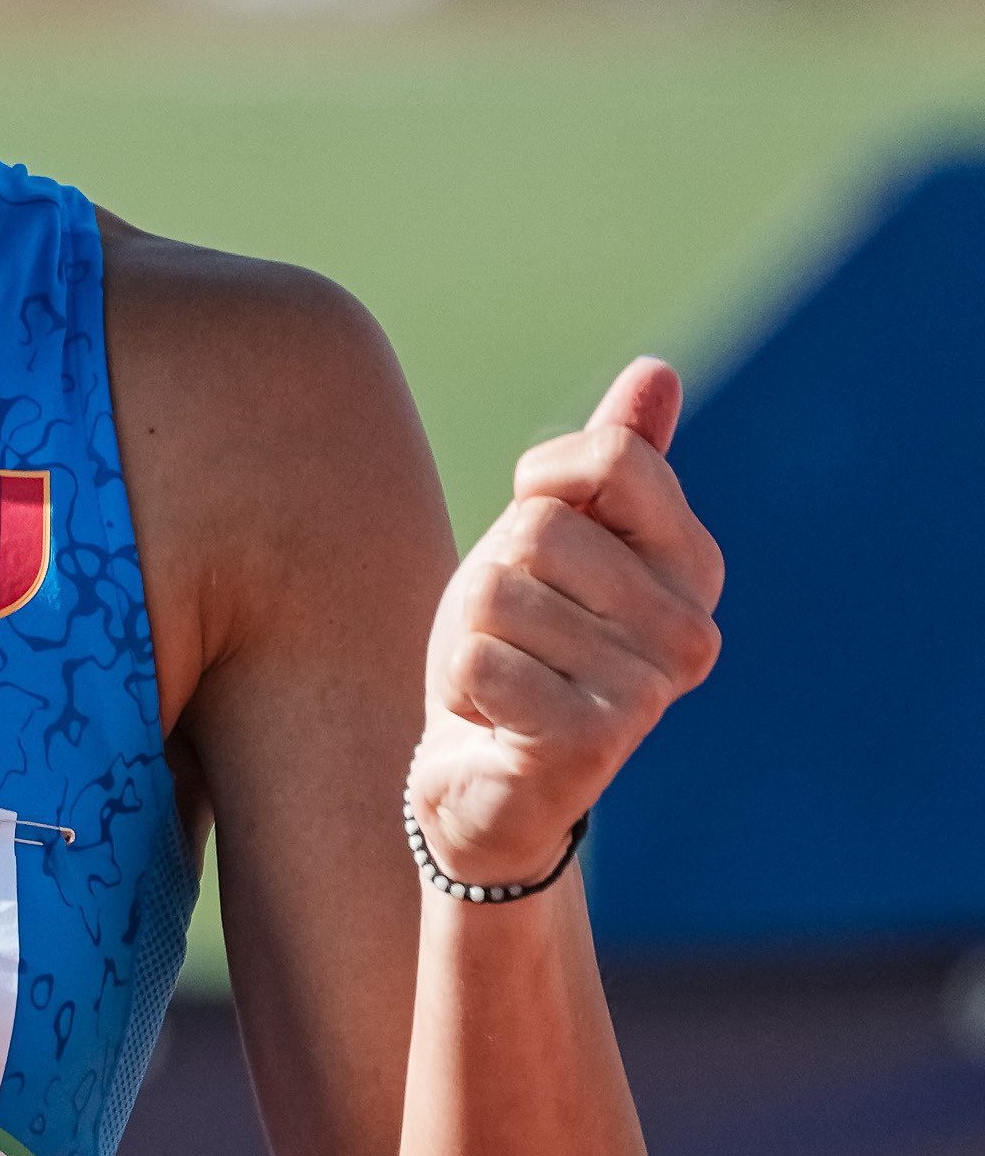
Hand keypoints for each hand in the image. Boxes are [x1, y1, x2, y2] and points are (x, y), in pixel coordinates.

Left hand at [411, 356, 721, 888]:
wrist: (486, 783)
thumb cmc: (521, 648)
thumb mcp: (555, 542)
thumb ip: (609, 464)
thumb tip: (656, 372)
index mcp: (694, 566)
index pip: (612, 458)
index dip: (540, 483)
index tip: (533, 539)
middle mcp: (689, 629)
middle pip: (540, 529)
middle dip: (496, 576)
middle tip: (516, 637)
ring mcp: (647, 690)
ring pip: (497, 593)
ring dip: (473, 636)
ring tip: (504, 679)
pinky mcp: (590, 742)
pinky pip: (477, 659)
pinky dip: (461, 684)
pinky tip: (493, 719)